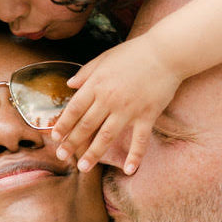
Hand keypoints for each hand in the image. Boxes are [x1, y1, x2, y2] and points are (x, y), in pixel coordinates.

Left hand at [51, 35, 182, 174]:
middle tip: (62, 157)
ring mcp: (128, 109)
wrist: (166, 52)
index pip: (74, 109)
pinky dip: (134, 156)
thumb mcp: (105, 58)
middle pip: (86, 126)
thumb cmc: (135, 53)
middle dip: (72, 143)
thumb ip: (86, 72)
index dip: (63, 124)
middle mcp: (109, 99)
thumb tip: (69, 84)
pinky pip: (139, 140)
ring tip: (83, 168)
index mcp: (97, 84)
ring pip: (106, 136)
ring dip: (93, 154)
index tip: (54, 137)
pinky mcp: (147, 115)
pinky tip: (128, 170)